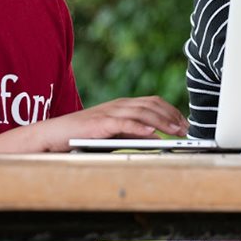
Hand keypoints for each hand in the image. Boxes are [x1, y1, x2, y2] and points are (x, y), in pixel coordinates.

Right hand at [40, 96, 188, 149]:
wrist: (55, 135)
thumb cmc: (83, 135)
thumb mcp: (113, 134)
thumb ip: (133, 134)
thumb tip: (156, 138)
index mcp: (122, 105)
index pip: (153, 102)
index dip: (171, 110)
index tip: (184, 123)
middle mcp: (118, 105)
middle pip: (151, 105)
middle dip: (171, 116)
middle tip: (185, 129)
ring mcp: (109, 113)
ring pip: (141, 113)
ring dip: (161, 122)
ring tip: (175, 131)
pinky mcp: (100, 124)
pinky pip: (124, 124)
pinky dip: (140, 128)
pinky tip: (152, 133)